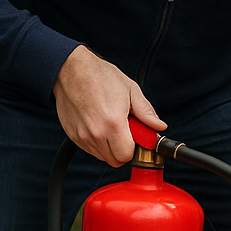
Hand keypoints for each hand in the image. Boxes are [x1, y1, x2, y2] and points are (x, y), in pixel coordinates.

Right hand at [53, 45, 164, 165]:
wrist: (71, 70)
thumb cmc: (100, 76)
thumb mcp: (131, 90)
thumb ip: (146, 112)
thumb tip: (159, 126)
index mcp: (113, 123)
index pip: (127, 155)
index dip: (135, 149)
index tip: (137, 139)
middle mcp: (96, 133)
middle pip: (115, 160)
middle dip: (124, 150)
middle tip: (127, 134)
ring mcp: (82, 135)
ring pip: (102, 156)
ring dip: (110, 148)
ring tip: (112, 127)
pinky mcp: (72, 135)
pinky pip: (90, 150)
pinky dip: (98, 144)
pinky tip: (100, 126)